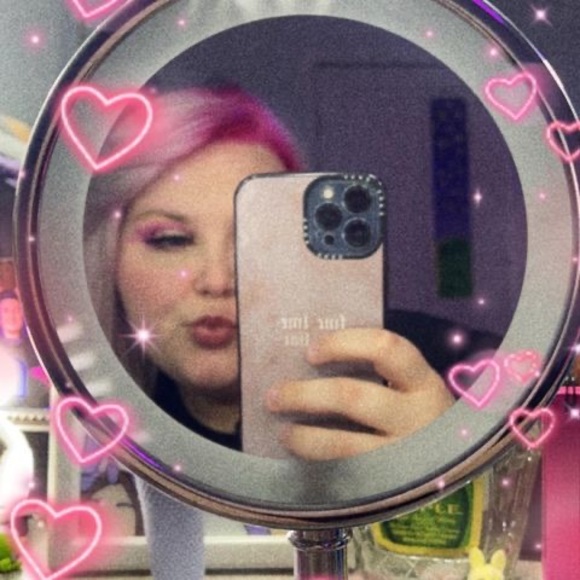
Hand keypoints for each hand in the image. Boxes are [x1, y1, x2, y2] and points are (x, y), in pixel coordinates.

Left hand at [266, 328, 453, 460]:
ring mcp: (406, 457)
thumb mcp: (411, 388)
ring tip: (283, 430)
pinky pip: (347, 474)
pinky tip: (302, 455)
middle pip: (353, 397)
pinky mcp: (392, 488)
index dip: (344, 344)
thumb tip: (312, 355)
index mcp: (423, 382)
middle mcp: (418, 417)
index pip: (386, 348)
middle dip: (306, 394)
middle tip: (274, 394)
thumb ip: (379, 371)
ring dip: (305, 436)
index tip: (311, 350)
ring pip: (345, 445)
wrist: (454, 470)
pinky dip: (319, 463)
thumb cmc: (419, 416)